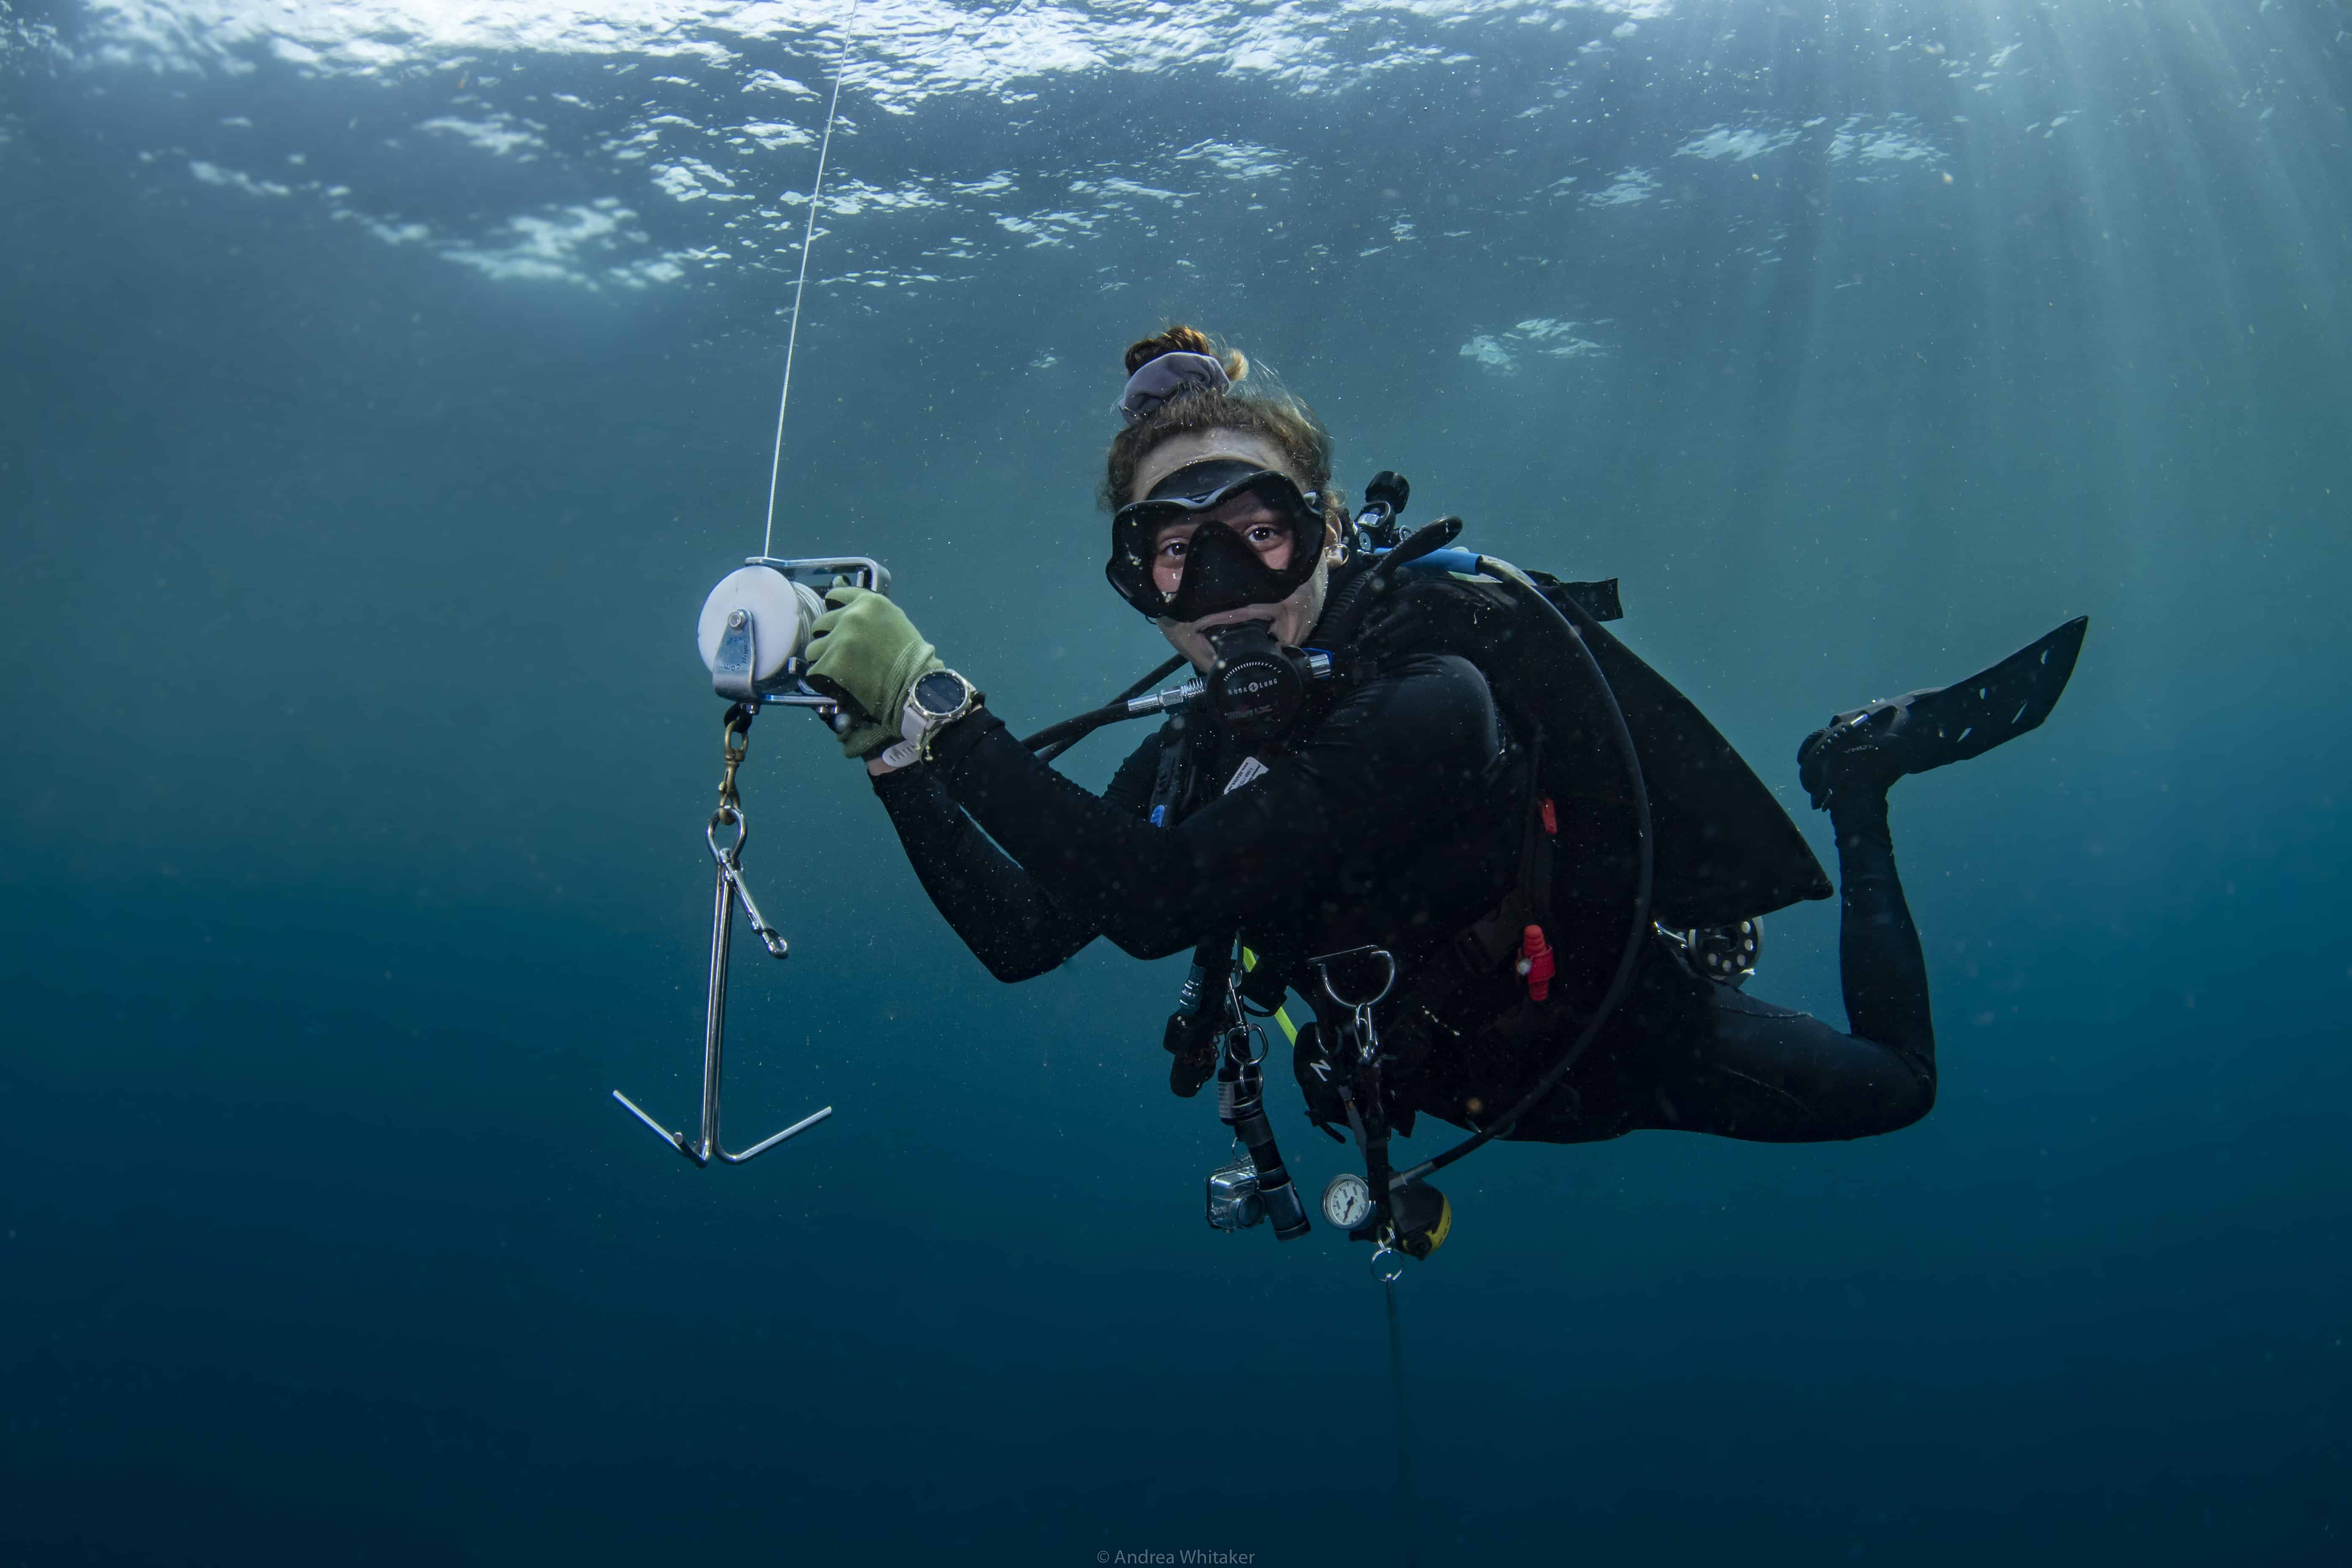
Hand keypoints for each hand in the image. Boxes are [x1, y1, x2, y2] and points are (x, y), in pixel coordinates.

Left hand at [804, 586, 943, 760]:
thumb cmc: (909, 655)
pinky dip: (823, 680)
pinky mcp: (831, 664)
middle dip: (829, 639)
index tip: (840, 626)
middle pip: (820, 624)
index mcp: (868, 601)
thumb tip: (836, 583)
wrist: (915, 685)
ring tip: (843, 672)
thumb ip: (865, 607)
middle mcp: (851, 615)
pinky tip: (840, 684)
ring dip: (824, 660)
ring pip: (812, 649)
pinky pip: (813, 672)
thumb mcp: (891, 618)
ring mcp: (840, 639)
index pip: (835, 596)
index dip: (835, 614)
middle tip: (846, 655)